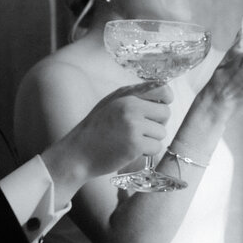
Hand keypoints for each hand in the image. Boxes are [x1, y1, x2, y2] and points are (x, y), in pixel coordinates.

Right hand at [44, 81, 172, 190]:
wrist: (77, 153)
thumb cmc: (95, 130)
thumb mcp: (110, 104)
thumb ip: (133, 97)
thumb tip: (163, 95)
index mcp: (126, 94)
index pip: (163, 89)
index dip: (165, 100)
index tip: (157, 111)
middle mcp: (130, 106)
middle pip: (165, 113)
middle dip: (157, 123)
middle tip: (142, 131)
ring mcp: (133, 125)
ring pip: (162, 132)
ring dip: (151, 140)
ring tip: (132, 141)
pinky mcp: (135, 144)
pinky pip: (156, 147)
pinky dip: (147, 152)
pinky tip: (131, 151)